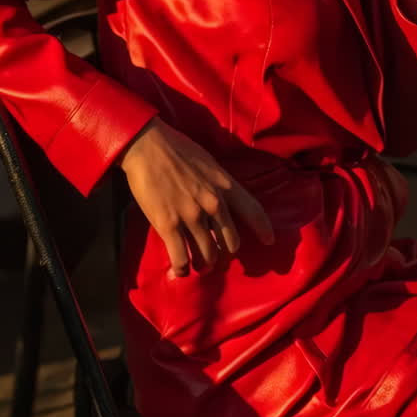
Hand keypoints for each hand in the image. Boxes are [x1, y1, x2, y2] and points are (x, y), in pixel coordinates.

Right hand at [119, 119, 274, 275]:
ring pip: (207, 255)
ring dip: (204, 265)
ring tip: (200, 267)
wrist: (147, 146)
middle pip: (230, 243)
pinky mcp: (168, 225)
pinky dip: (182, 269)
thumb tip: (220, 201)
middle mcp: (213, 203)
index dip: (263, 229)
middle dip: (225, 255)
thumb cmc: (176, 148)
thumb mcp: (208, 163)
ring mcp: (191, 216)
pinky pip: (181, 258)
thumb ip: (217, 184)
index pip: (253, 210)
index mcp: (224, 185)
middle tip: (217, 258)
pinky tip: (180, 270)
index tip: (269, 241)